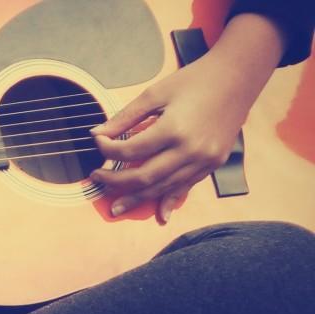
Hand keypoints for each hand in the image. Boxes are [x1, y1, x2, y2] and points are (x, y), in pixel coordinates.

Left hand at [88, 13, 285, 223]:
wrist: (238, 76)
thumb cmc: (195, 80)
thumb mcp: (156, 93)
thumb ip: (125, 117)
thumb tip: (96, 134)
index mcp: (174, 129)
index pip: (130, 150)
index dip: (107, 150)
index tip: (97, 143)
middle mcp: (190, 150)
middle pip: (144, 177)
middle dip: (116, 182)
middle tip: (97, 179)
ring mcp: (204, 160)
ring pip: (163, 188)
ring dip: (137, 198)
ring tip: (116, 207)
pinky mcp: (213, 164)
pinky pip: (186, 188)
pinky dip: (170, 201)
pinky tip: (160, 216)